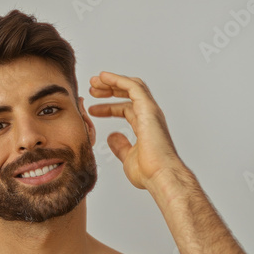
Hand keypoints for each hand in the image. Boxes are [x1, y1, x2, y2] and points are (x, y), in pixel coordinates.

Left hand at [87, 71, 185, 189]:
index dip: (108, 107)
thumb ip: (120, 146)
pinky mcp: (148, 109)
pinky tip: (104, 77)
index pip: (125, 109)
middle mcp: (149, 116)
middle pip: (128, 94)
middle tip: (92, 89)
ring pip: (131, 87)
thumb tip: (112, 137)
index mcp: (145, 126)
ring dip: (112, 82)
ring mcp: (150, 111)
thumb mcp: (128, 157)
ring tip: (95, 81)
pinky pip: (133, 87)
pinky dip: (118, 80)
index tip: (92, 109)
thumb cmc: (149, 172)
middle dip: (109, 89)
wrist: (161, 176)